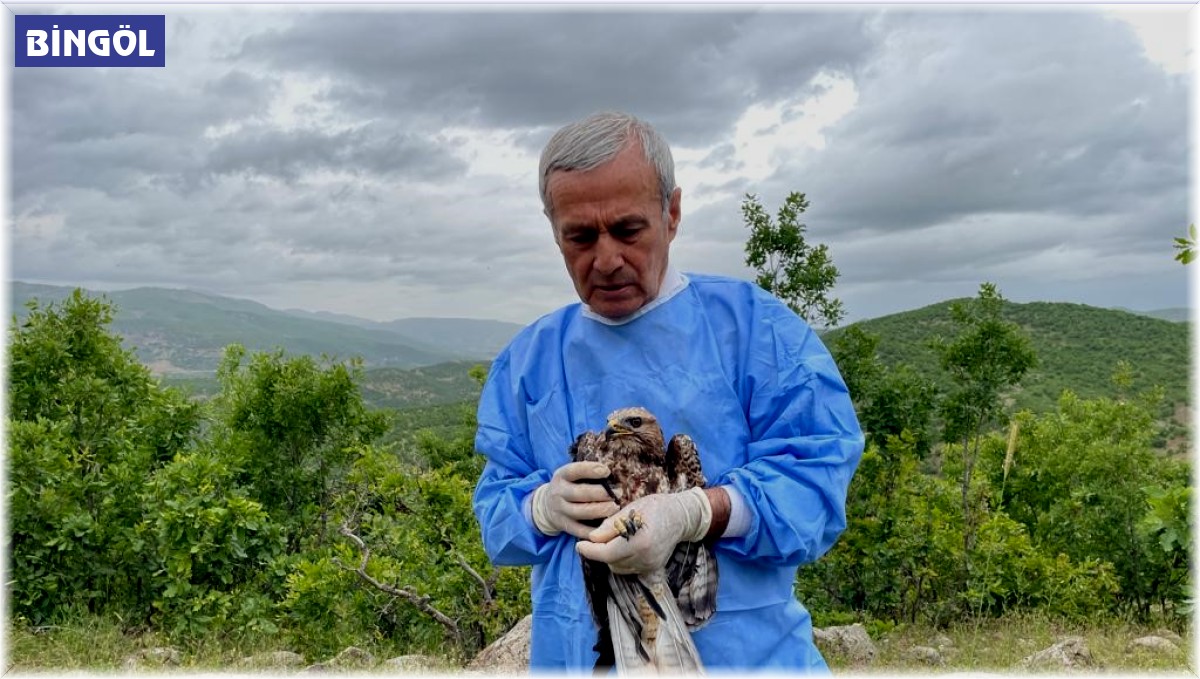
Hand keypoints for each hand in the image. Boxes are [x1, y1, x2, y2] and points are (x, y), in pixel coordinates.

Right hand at [531, 462, 619, 538]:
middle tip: (618, 493)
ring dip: (601, 510)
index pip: (574, 471)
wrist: (546, 506)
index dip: (590, 470)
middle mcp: (558, 493)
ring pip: (582, 512)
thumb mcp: (570, 476)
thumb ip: (586, 473)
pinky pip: (581, 530)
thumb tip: (611, 472)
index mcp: (561, 476)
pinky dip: (595, 529)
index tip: (607, 471)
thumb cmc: (568, 486)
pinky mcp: (565, 526)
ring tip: (615, 507)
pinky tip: (608, 525)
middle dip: (601, 493)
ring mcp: (560, 511)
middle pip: (580, 493)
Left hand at [575, 488, 711, 574]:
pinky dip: (621, 560)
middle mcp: (645, 558)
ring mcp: (650, 565)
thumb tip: (592, 538)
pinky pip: (628, 568)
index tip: (579, 544)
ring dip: (610, 556)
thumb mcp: (631, 509)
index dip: (589, 550)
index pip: (606, 553)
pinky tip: (624, 545)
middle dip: (599, 551)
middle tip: (597, 537)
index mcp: (640, 541)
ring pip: (617, 567)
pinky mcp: (652, 569)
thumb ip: (611, 525)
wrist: (681, 517)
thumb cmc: (656, 508)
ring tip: (613, 539)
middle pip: (610, 561)